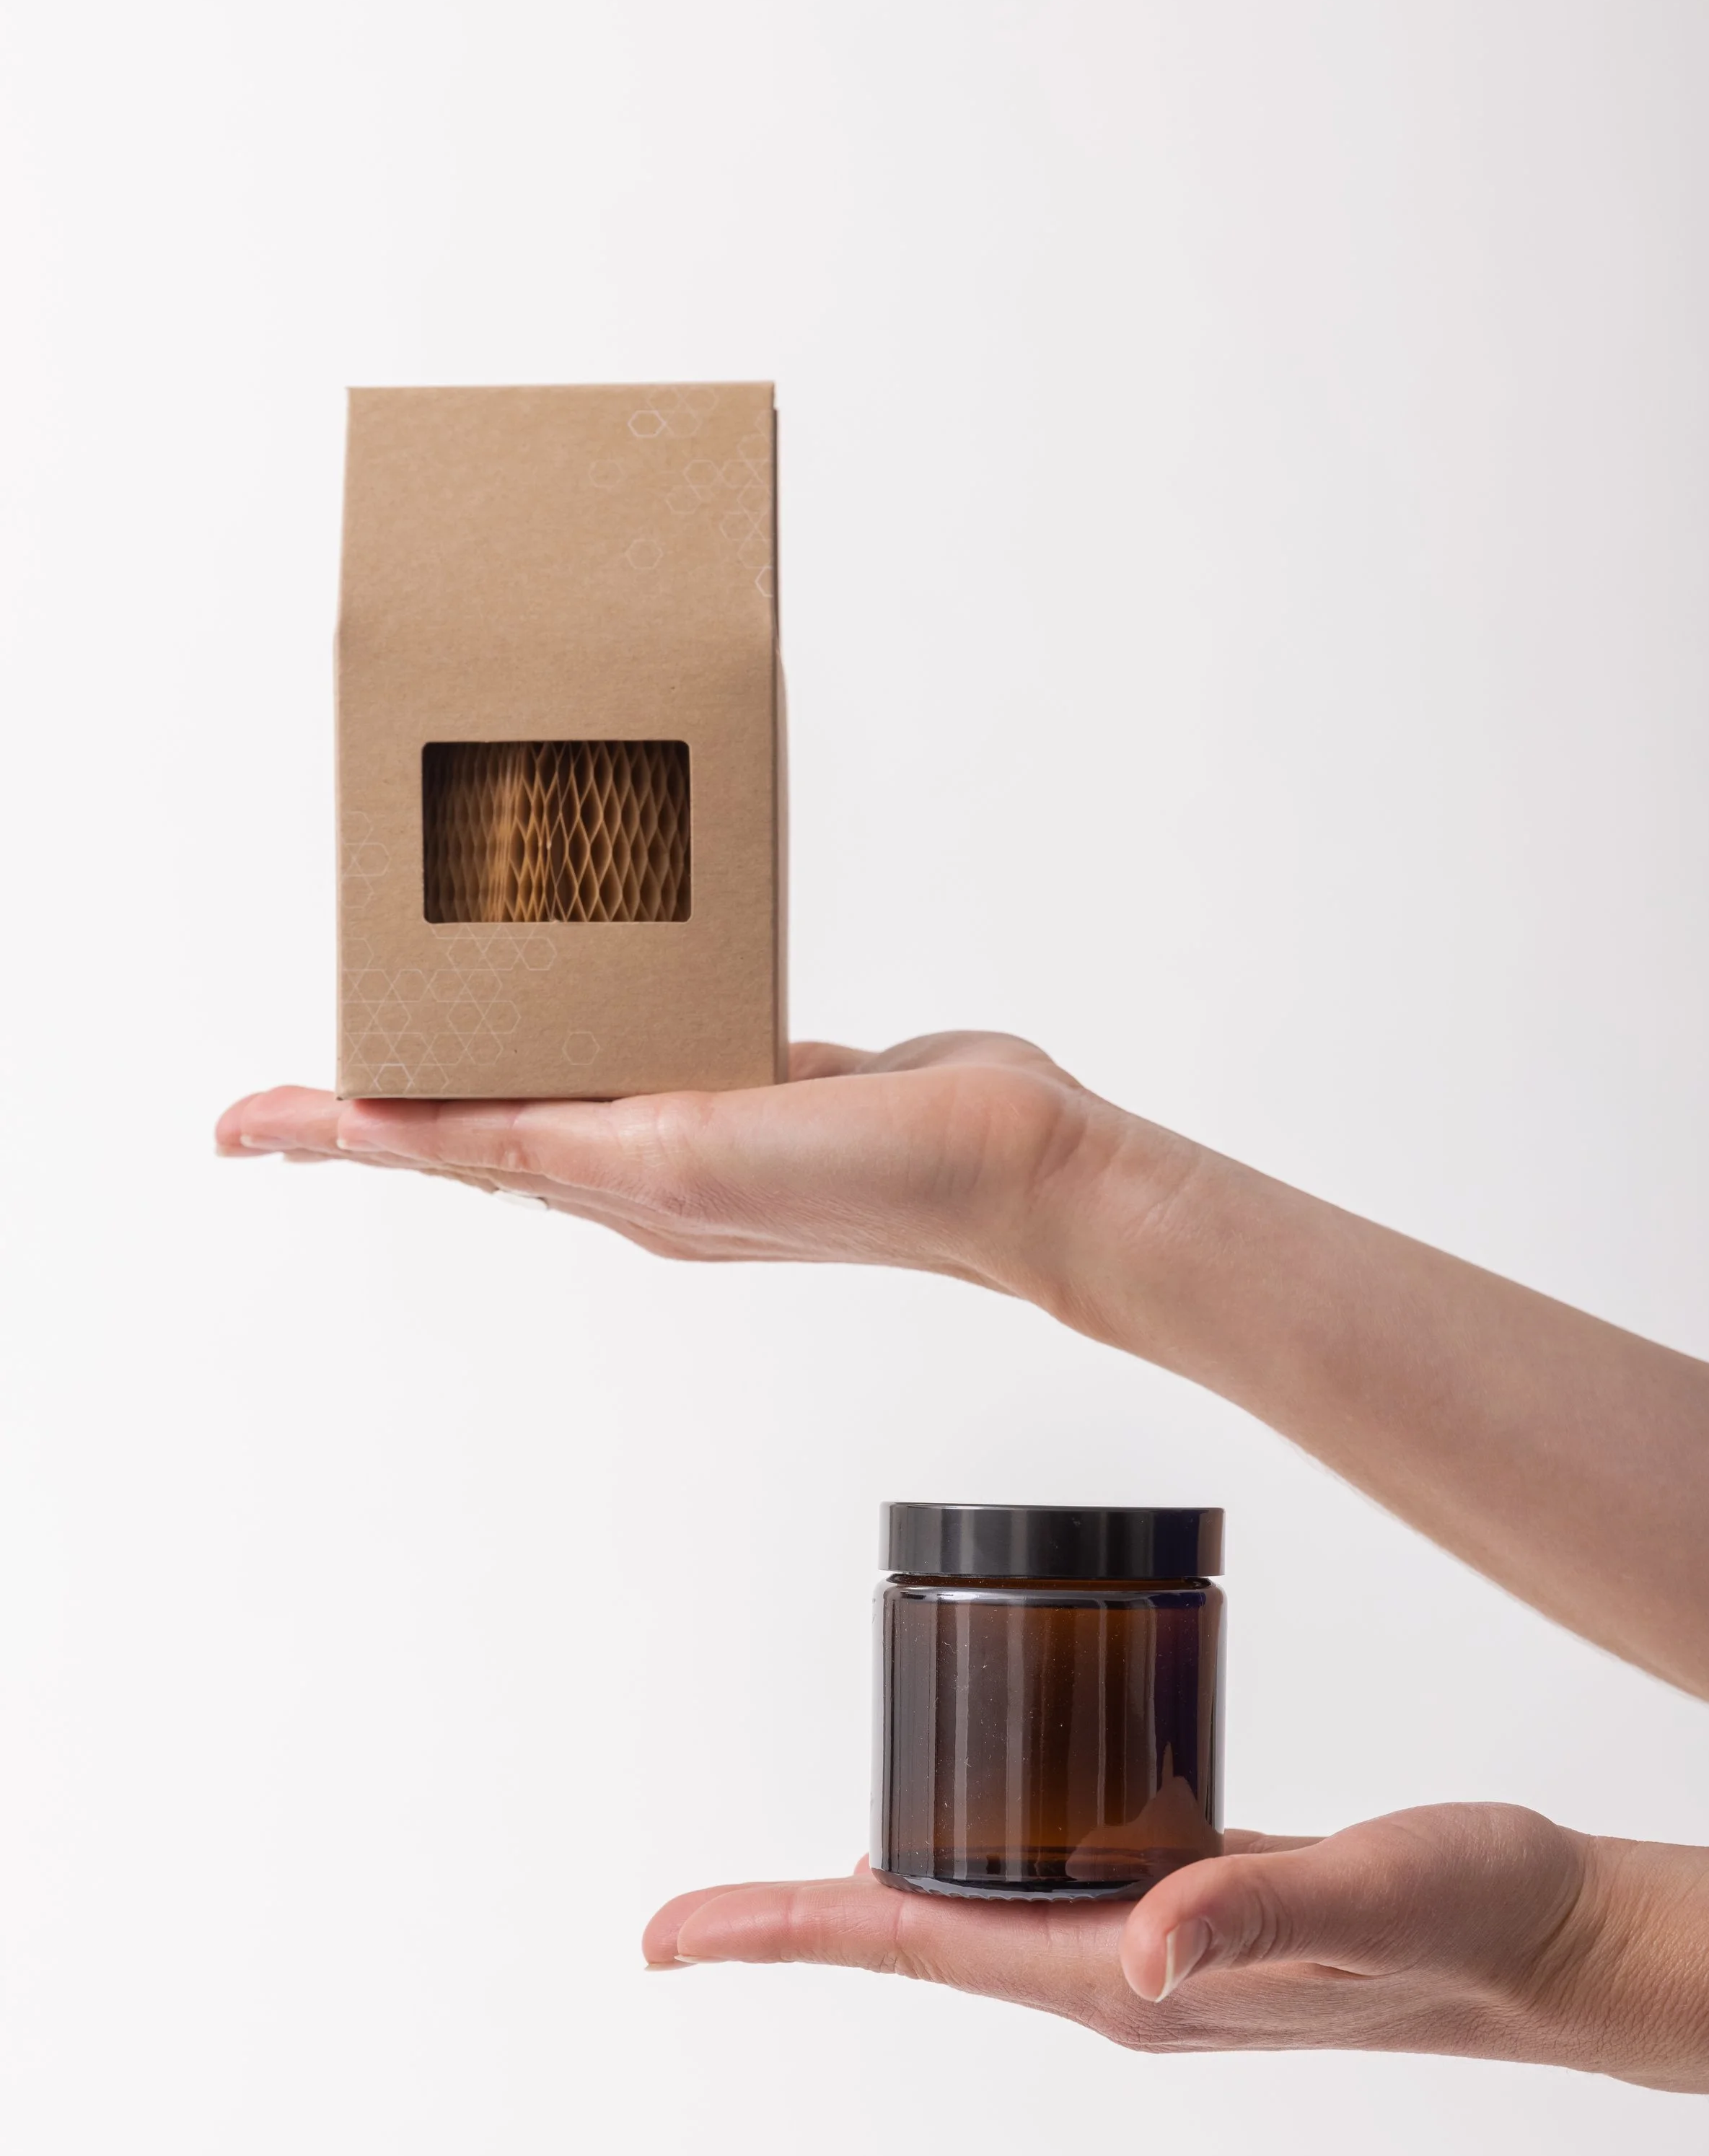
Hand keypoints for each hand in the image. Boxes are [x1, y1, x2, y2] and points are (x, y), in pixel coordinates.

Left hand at [215, 1033, 1161, 1310]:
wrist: (1021, 1173)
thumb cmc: (878, 1183)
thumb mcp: (696, 1157)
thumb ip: (580, 1146)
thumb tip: (480, 1142)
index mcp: (617, 1185)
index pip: (440, 1151)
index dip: (335, 1132)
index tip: (241, 1128)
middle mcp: (644, 1162)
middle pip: (479, 1123)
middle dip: (387, 1097)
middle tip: (306, 1075)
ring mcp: (706, 1122)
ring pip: (560, 1076)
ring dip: (488, 1047)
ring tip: (426, 1001)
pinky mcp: (767, 1077)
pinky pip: (649, 1036)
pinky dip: (595, 1012)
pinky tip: (592, 970)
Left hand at [643, 1808, 1708, 2098]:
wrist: (1553, 1936)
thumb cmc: (1472, 1917)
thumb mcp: (1365, 1892)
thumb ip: (1256, 1910)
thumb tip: (1135, 1949)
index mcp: (1128, 1978)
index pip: (920, 1948)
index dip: (787, 1933)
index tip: (671, 1937)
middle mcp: (1122, 1972)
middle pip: (921, 1942)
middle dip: (797, 1930)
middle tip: (682, 1924)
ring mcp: (1153, 1944)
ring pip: (977, 1915)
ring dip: (877, 1898)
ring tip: (778, 1889)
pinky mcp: (1189, 1901)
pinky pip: (1045, 1885)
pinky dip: (974, 1855)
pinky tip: (960, 1819)